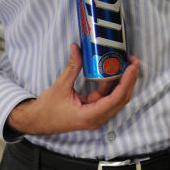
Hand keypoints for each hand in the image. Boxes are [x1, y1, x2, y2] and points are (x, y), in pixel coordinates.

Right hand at [6, 43, 139, 134]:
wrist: (36, 121)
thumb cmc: (47, 109)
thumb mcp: (60, 86)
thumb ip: (72, 67)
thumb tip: (77, 47)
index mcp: (90, 115)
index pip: (116, 99)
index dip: (126, 82)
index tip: (132, 67)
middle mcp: (97, 118)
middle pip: (121, 99)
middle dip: (130, 80)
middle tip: (134, 62)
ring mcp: (96, 115)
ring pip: (117, 98)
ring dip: (124, 82)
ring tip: (128, 65)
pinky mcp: (94, 110)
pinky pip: (108, 97)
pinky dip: (113, 85)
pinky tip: (115, 71)